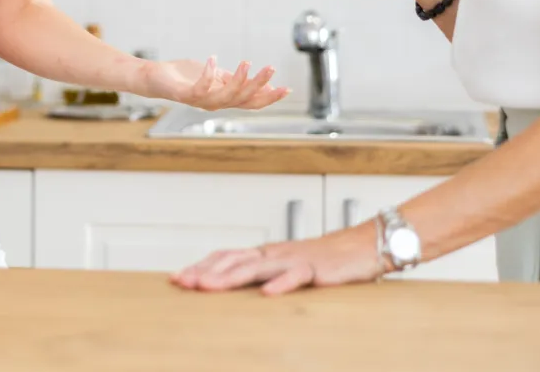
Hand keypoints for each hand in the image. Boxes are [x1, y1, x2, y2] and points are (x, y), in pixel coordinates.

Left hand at [137, 57, 288, 110]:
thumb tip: (256, 81)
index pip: (252, 101)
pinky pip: (200, 88)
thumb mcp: (214, 75)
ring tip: (247, 62)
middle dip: (259, 86)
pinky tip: (214, 59)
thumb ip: (232, 79)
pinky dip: (208, 75)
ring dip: (238, 80)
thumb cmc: (184, 76)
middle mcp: (215, 103)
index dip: (269, 97)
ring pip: (226, 97)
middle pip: (243, 100)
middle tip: (271, 68)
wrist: (155, 78)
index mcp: (224, 98)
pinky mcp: (185, 94)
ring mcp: (200, 100)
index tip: (287, 88)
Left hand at [170, 225, 383, 294]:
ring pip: (256, 267)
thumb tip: (234, 287)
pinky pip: (296, 276)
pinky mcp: (316, 268)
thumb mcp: (286, 268)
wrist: (362, 246)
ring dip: (230, 276)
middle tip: (182, 283)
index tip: (177, 279)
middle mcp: (274, 254)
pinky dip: (281, 284)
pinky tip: (266, 294)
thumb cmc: (325, 260)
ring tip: (208, 286)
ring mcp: (293, 259)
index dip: (201, 266)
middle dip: (205, 271)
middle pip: (233, 260)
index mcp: (265, 254)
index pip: (226, 256)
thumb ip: (263, 275)